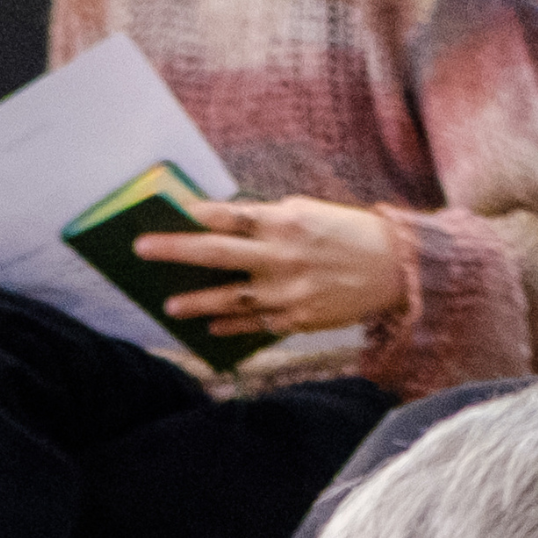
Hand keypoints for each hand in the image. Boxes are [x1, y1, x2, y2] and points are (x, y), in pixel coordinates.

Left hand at [135, 196, 407, 342]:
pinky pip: (257, 325)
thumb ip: (268, 219)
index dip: (196, 213)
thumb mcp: (310, 212)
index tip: (167, 211)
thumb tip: (224, 223)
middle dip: (176, 250)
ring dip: (197, 302)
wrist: (395, 268)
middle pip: (219, 253)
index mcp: (286, 221)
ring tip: (169, 306)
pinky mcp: (298, 319)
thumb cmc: (348, 233)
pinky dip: (232, 326)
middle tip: (141, 248)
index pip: (231, 215)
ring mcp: (289, 291)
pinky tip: (210, 326)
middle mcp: (283, 256)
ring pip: (232, 299)